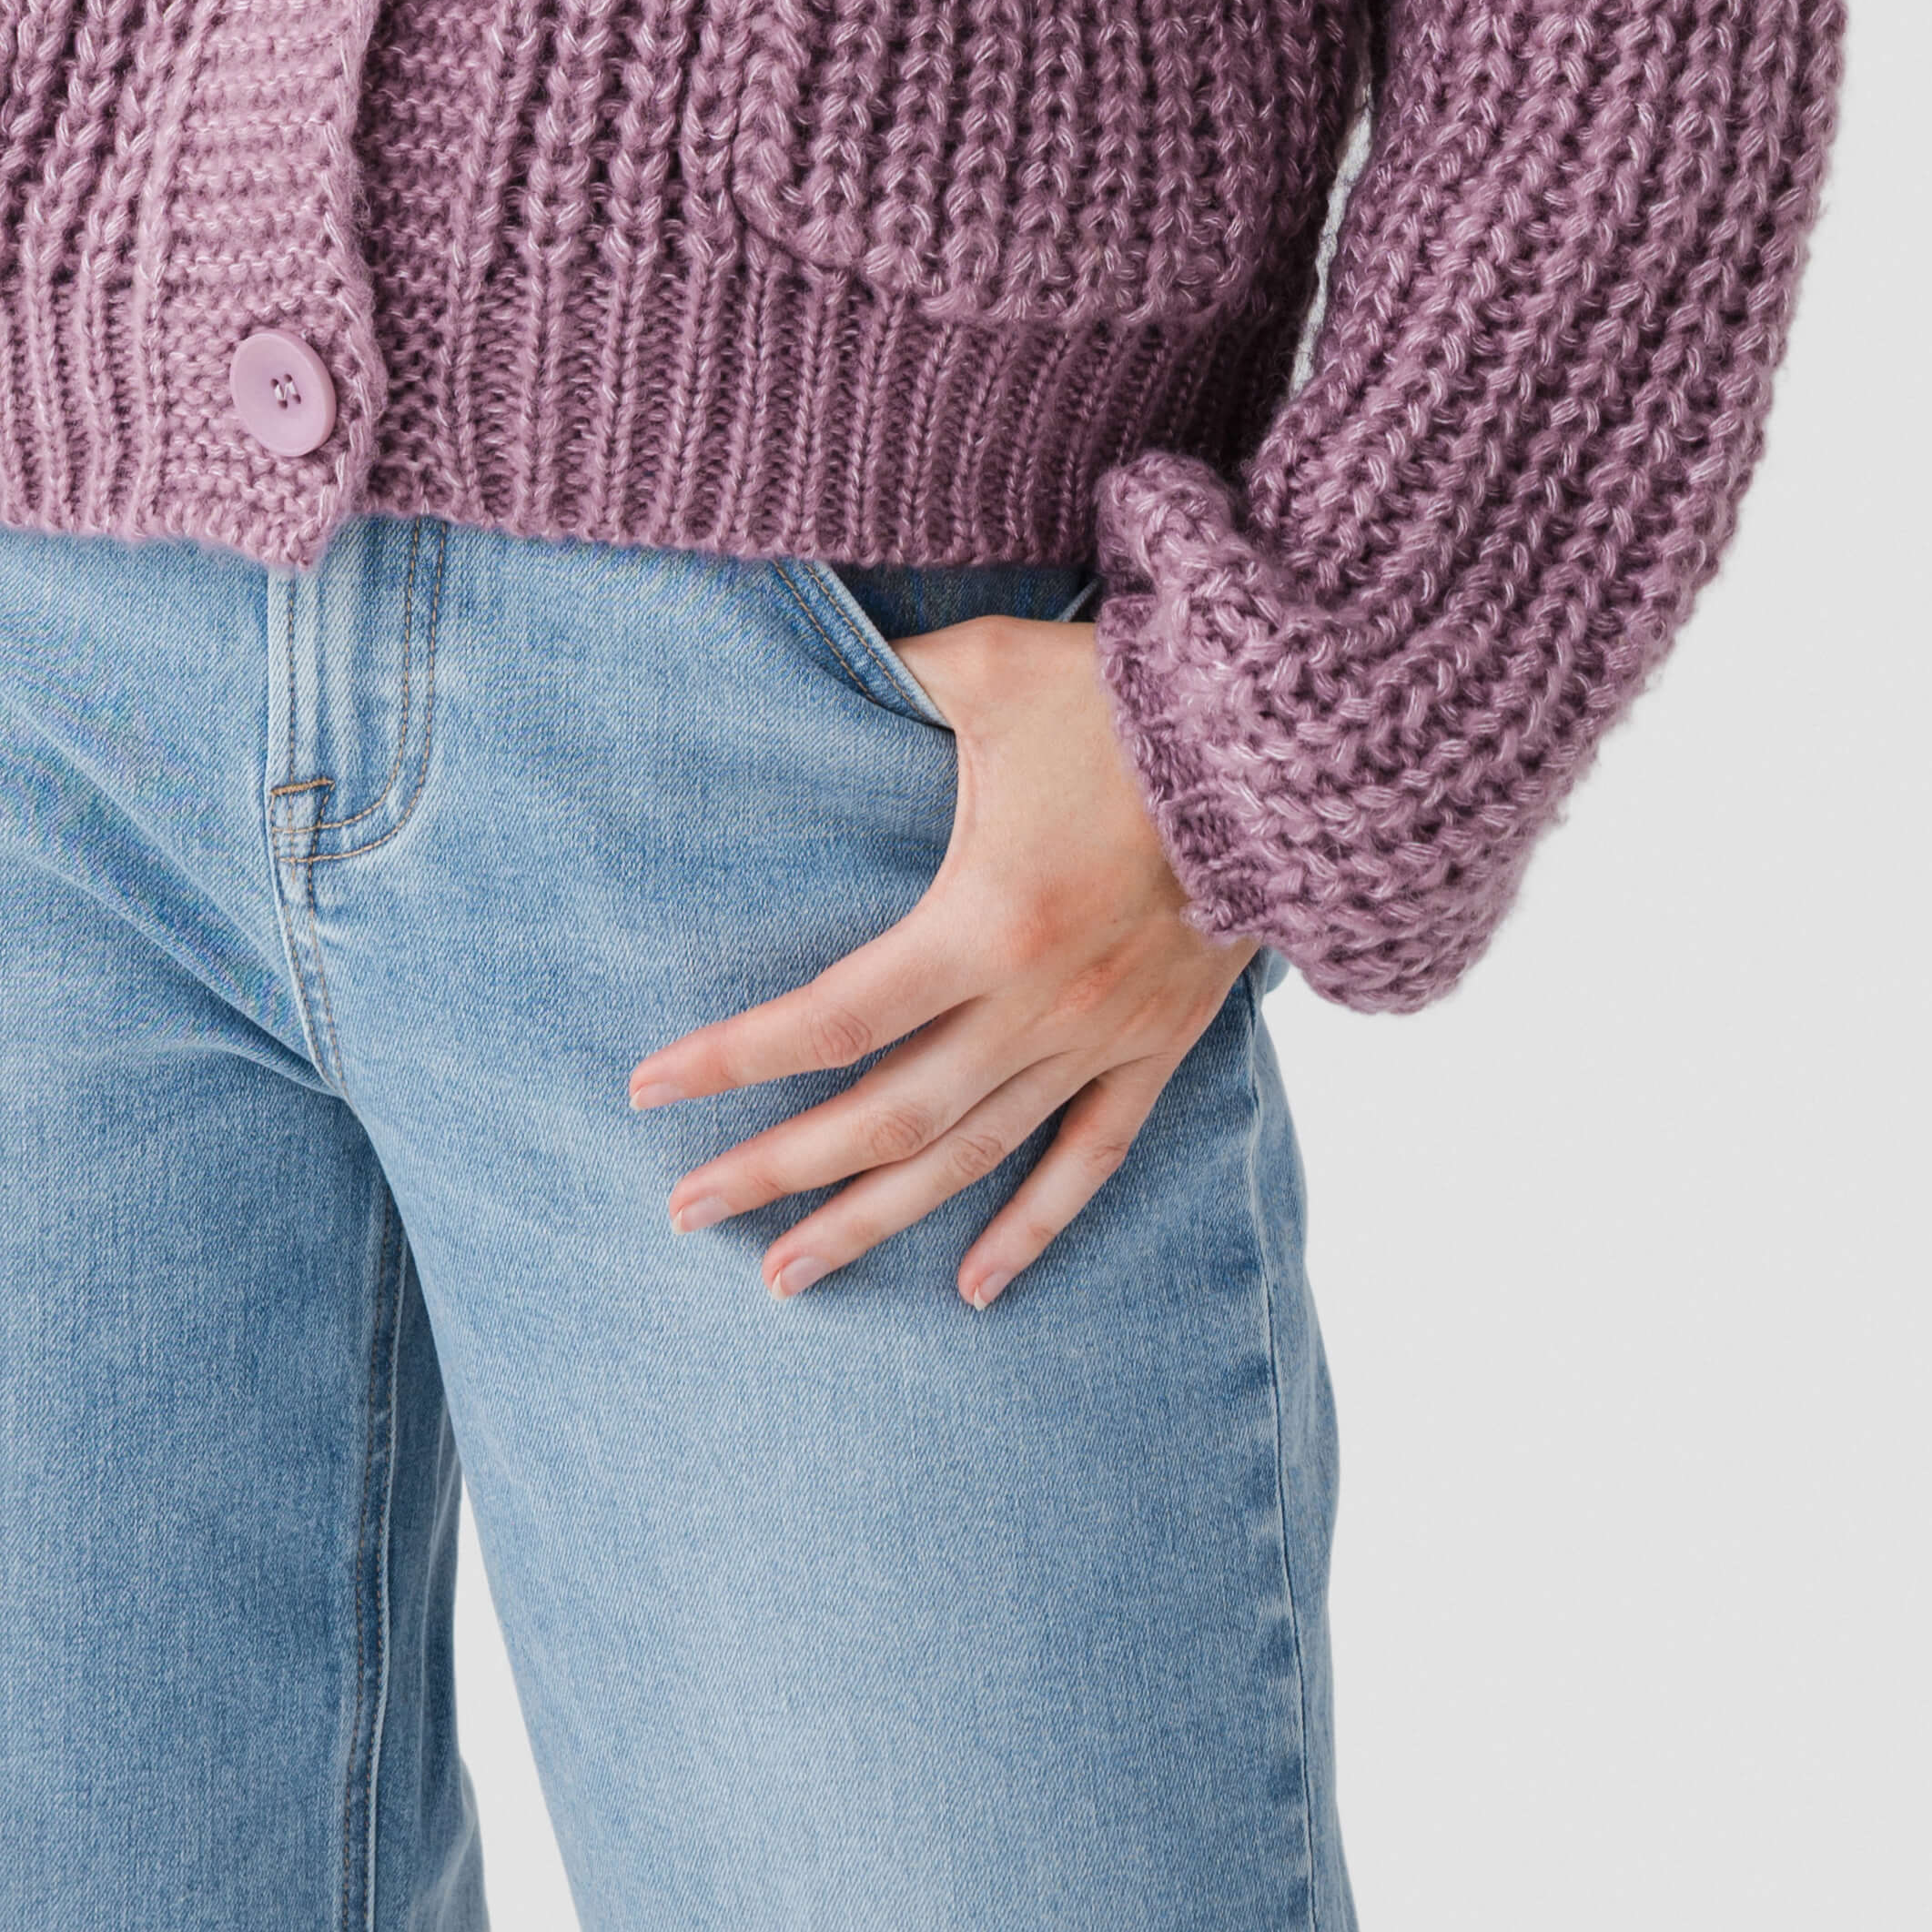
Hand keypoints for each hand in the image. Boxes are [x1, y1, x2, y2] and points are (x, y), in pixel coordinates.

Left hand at [626, 610, 1255, 1306]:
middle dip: (776, 1170)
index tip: (647, 1089)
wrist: (1284, 745)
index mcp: (984, 919)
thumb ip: (891, 669)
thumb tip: (811, 644)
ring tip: (783, 1273)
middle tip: (685, 1212)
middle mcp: (1036, 1003)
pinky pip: (1090, 1160)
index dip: (733, 1060)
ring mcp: (1100, 1037)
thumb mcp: (988, 665)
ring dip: (872, 1220)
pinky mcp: (1158, 1045)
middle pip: (883, 1116)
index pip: (830, 1019)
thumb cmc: (1121, 696)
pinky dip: (1034, 1229)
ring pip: (970, 1158)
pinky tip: (975, 1287)